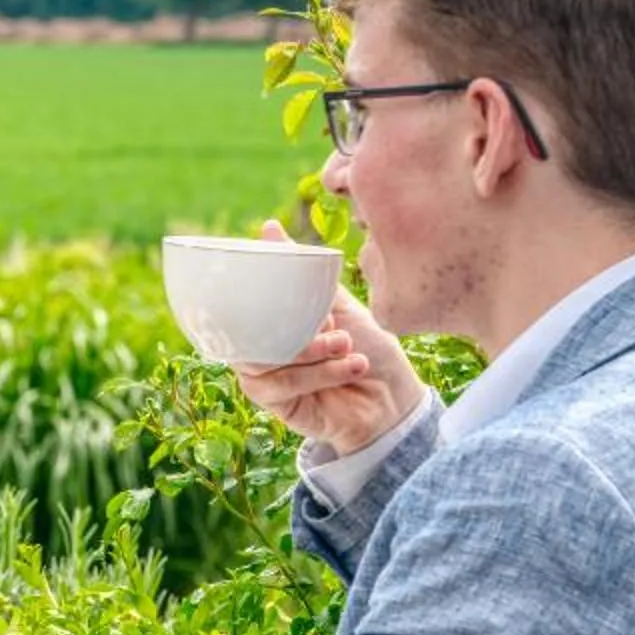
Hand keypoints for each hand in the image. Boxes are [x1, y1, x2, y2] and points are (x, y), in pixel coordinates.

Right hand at [233, 219, 425, 455]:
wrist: (394, 398)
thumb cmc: (368, 348)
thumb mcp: (338, 304)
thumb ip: (304, 274)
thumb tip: (268, 229)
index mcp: (269, 324)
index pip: (240, 306)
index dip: (247, 293)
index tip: (268, 281)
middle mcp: (261, 351)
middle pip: (247, 333)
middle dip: (293, 325)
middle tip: (332, 321)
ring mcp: (266, 380)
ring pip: (265, 359)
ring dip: (311, 351)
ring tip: (347, 344)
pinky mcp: (278, 406)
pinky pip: (282, 386)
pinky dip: (320, 374)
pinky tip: (352, 366)